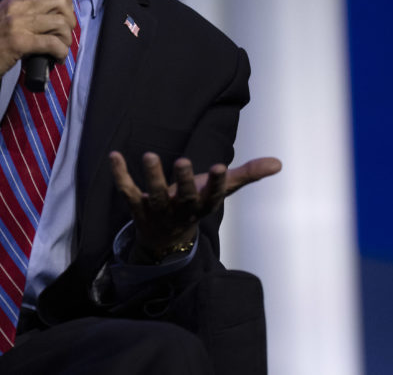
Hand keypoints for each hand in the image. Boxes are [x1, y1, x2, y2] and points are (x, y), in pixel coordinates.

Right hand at [0, 0, 75, 101]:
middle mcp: (16, 6)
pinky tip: (56, 59)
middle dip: (70, 19)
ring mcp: (17, 23)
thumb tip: (52, 19)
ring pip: (60, 22)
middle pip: (60, 0)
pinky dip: (60, 52)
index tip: (65, 12)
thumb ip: (23, 14)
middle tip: (64, 34)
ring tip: (60, 49)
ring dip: (66, 39)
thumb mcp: (3, 20)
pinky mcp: (19, 42)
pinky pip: (52, 43)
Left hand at [109, 151, 281, 260]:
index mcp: (202, 205)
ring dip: (153, 177)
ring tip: (150, 155)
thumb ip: (246, 174)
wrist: (164, 238)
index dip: (217, 183)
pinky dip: (120, 175)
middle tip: (184, 161)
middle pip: (184, 198)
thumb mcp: (219, 190)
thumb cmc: (194, 204)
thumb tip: (278, 163)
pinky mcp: (135, 207)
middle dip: (184, 181)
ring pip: (154, 196)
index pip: (213, 197)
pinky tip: (114, 156)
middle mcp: (181, 210)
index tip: (220, 166)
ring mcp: (157, 211)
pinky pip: (126, 191)